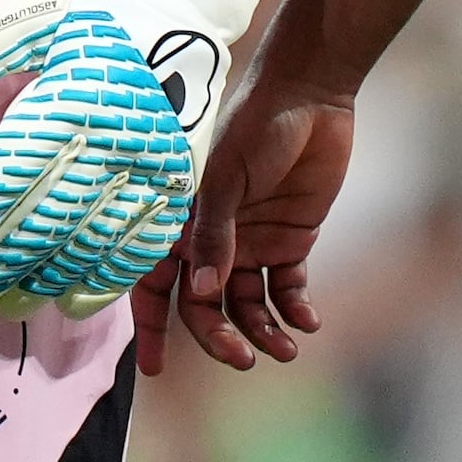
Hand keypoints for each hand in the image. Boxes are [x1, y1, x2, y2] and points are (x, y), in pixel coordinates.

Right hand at [142, 89, 353, 376]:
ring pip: (247, 304)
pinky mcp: (290, 239)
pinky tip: (308, 322)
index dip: (151, 324)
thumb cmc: (255, 125)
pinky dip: (295, 309)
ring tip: (285, 349)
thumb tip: (199, 294)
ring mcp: (252, 242)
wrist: (310, 95)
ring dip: (262, 331)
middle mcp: (213, 240)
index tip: (154, 366)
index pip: (157, 282)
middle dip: (219, 336)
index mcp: (182, 222)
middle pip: (205, 305)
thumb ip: (214, 234)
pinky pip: (286, 287)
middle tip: (241, 360)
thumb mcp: (226, 179)